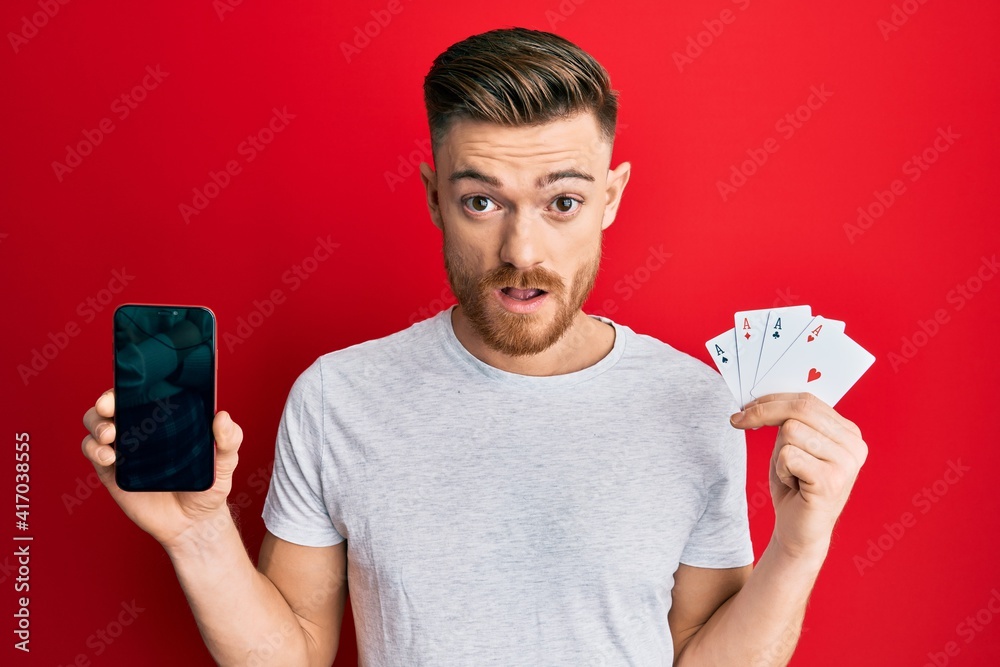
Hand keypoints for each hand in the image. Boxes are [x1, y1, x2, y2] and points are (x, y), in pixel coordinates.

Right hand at [81, 389, 243, 550]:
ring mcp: (124, 449)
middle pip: (112, 405)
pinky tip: (110, 457)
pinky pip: (93, 453)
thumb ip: (229, 440)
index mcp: (165, 418)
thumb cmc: (209, 486)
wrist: (193, 523)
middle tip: (111, 407)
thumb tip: (222, 417)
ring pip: (96, 425)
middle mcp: (141, 429)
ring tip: (110, 436)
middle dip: (106, 401)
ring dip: (97, 425)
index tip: (128, 383)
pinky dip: (94, 450)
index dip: (131, 384)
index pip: (143, 392)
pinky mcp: (112, 471)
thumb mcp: (225, 462)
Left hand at [730, 392, 866, 562]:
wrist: (799, 532)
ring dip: (779, 454)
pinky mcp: (831, 481)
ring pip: (791, 431)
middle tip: (738, 421)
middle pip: (799, 408)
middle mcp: (854, 445)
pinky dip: (781, 470)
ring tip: (791, 474)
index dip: (771, 399)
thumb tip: (763, 396)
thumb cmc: (794, 486)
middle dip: (762, 412)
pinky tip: (794, 485)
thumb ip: (789, 420)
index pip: (808, 400)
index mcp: (848, 433)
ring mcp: (846, 463)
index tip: (745, 406)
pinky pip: (788, 455)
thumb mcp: (792, 445)